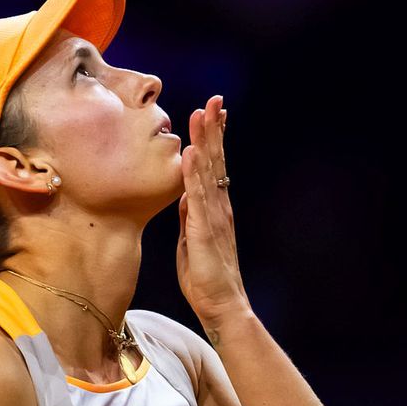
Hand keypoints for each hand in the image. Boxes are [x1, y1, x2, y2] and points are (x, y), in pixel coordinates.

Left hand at [176, 95, 250, 325]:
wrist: (221, 305)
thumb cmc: (206, 278)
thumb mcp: (191, 239)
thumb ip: (190, 217)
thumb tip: (185, 196)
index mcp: (214, 208)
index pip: (214, 166)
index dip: (213, 139)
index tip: (213, 113)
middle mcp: (218, 207)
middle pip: (216, 160)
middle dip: (214, 129)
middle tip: (214, 100)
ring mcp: (213, 216)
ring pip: (209, 171)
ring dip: (206, 141)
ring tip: (203, 114)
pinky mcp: (204, 230)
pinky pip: (198, 196)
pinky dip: (194, 173)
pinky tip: (192, 152)